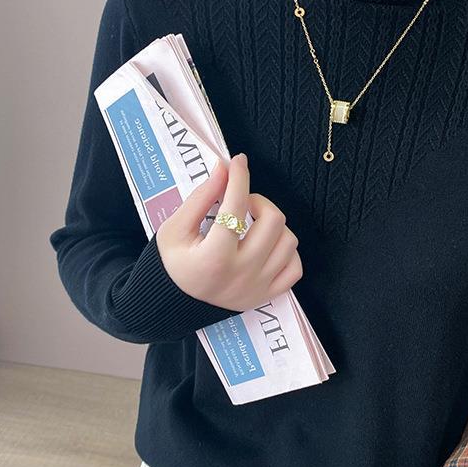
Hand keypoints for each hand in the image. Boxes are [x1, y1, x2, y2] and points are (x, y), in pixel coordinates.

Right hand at [156, 152, 302, 310]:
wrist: (173, 304)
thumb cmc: (172, 264)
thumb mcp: (175, 229)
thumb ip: (200, 197)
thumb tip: (224, 168)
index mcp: (213, 258)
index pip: (236, 207)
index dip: (239, 177)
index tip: (238, 161)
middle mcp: (241, 274)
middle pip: (273, 221)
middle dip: (258, 201)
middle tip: (241, 203)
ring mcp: (258, 287)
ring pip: (289, 241)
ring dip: (273, 226)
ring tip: (253, 226)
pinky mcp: (267, 296)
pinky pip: (295, 268)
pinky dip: (286, 252)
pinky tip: (267, 246)